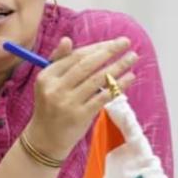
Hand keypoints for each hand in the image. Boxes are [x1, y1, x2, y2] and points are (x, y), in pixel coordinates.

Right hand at [26, 36, 137, 157]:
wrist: (45, 138)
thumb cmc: (51, 106)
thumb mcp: (49, 83)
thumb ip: (59, 61)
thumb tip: (67, 39)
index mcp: (47, 76)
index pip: (75, 56)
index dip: (97, 47)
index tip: (113, 42)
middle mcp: (56, 88)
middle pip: (87, 65)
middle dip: (109, 51)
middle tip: (126, 42)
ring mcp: (68, 103)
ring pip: (97, 80)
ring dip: (117, 66)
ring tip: (132, 58)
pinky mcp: (80, 116)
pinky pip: (102, 97)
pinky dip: (117, 86)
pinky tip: (129, 78)